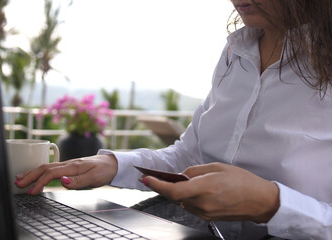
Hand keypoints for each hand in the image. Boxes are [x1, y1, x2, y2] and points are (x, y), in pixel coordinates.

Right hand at [15, 154, 117, 194]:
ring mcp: (67, 164)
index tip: (31, 192)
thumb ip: (78, 181)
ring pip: (45, 166)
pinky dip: (39, 170)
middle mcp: (67, 163)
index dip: (39, 182)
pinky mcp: (68, 166)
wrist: (112, 163)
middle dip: (30, 175)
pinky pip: (50, 167)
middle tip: (17, 183)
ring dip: (32, 172)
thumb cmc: (103, 171)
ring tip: (19, 178)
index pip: (51, 173)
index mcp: (72, 166)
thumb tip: (62, 181)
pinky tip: (34, 174)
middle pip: (44, 168)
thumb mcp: (94, 178)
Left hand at [141, 162, 279, 222]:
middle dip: (164, 186)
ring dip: (177, 192)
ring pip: (182, 202)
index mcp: (205, 188)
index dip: (157, 185)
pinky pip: (191, 206)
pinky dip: (187, 198)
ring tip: (179, 181)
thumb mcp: (217, 167)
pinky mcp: (208, 218)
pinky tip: (192, 190)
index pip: (173, 190)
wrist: (260, 201)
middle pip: (174, 197)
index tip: (146, 178)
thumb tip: (181, 175)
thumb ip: (195, 170)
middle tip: (155, 177)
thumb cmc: (242, 181)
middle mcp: (203, 203)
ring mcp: (205, 213)